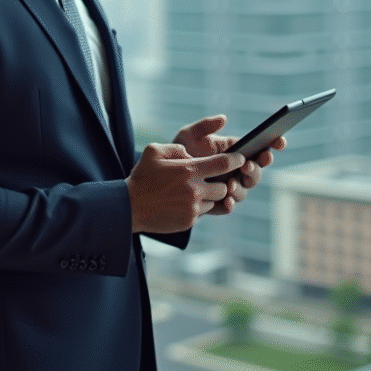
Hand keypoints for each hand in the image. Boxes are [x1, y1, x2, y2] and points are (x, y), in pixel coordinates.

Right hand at [126, 143, 243, 233]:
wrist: (129, 207)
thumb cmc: (142, 177)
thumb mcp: (155, 151)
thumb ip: (177, 149)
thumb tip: (191, 154)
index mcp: (189, 170)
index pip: (224, 164)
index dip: (236, 160)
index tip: (241, 159)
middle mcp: (195, 190)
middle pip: (225, 187)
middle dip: (222, 182)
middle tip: (213, 179)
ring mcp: (193, 208)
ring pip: (215, 201)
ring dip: (210, 196)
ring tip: (194, 191)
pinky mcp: (189, 221)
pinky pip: (203, 213)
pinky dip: (198, 207)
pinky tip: (183, 202)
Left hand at [172, 115, 285, 215]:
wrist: (162, 178)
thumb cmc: (179, 152)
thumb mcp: (188, 135)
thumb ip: (205, 126)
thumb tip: (224, 118)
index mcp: (234, 152)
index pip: (259, 148)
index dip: (273, 145)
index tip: (279, 141)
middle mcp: (235, 170)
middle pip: (256, 171)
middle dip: (255, 169)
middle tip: (246, 165)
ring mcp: (229, 187)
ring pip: (244, 190)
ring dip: (241, 187)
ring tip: (230, 184)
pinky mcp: (218, 203)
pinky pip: (229, 206)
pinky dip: (230, 204)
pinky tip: (227, 201)